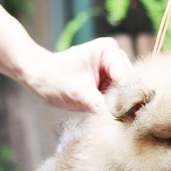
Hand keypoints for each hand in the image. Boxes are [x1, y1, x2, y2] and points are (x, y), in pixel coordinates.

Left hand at [18, 37, 132, 111]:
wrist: (39, 78)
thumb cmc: (54, 80)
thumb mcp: (79, 95)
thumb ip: (101, 106)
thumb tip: (120, 119)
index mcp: (109, 50)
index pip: (126, 79)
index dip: (124, 99)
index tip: (119, 117)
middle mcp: (116, 56)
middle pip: (130, 85)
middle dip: (122, 102)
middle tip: (113, 119)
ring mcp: (115, 68)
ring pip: (128, 92)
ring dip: (119, 105)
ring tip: (106, 116)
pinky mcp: (111, 80)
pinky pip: (120, 96)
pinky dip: (114, 106)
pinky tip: (106, 114)